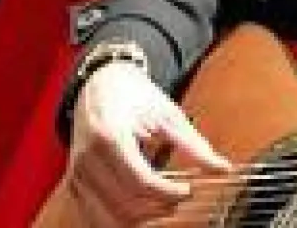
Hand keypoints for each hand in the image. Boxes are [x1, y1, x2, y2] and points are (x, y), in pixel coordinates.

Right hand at [66, 61, 231, 226]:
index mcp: (109, 138)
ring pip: (109, 218)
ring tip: (164, 203)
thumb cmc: (132, 94)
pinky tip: (144, 207)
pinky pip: (97, 215)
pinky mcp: (75, 184)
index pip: (141, 182)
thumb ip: (194, 146)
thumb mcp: (167, 114)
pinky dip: (122, 217)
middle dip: (158, 208)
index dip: (169, 193)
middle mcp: (87, 160)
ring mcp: (77, 174)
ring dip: (141, 218)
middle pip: (125, 205)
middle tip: (180, 197)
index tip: (189, 191)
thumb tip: (222, 168)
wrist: (99, 83)